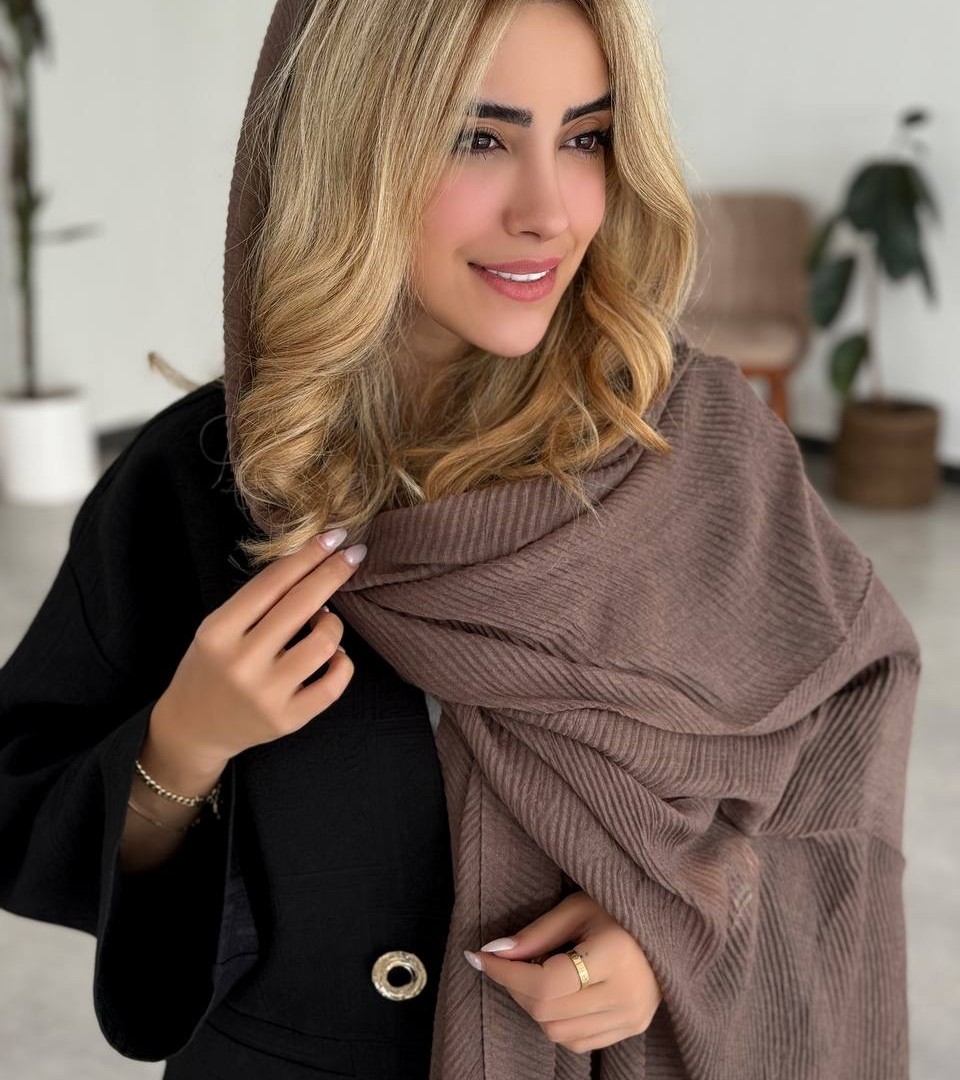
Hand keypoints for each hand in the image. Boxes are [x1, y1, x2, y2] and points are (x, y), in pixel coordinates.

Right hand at [152, 528, 362, 768]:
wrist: (193, 727)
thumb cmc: (211, 666)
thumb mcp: (219, 627)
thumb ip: (258, 601)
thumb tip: (313, 563)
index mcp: (218, 631)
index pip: (272, 582)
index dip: (308, 555)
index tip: (335, 535)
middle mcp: (241, 662)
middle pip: (301, 604)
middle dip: (333, 572)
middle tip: (354, 554)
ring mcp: (265, 694)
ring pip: (323, 643)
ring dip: (333, 624)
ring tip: (325, 622)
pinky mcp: (287, 720)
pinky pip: (334, 684)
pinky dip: (343, 662)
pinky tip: (334, 655)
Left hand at [464, 890, 661, 1054]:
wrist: (668, 926)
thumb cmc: (619, 908)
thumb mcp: (577, 907)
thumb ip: (537, 933)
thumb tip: (495, 951)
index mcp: (615, 956)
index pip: (546, 983)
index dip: (506, 974)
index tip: (479, 956)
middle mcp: (626, 994)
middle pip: (548, 1012)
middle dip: (515, 987)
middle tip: (506, 961)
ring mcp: (631, 1017)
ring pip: (558, 1032)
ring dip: (533, 1006)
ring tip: (533, 974)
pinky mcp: (632, 1028)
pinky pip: (578, 1042)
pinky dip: (556, 1022)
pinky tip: (556, 994)